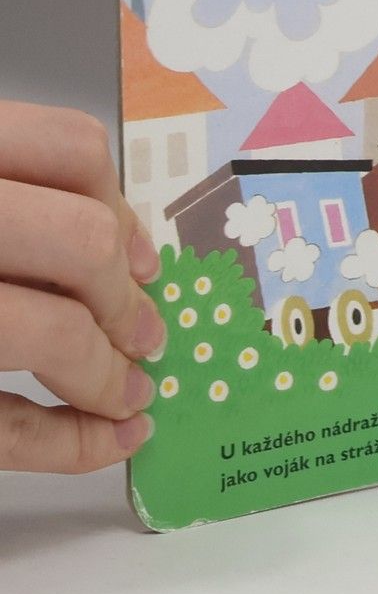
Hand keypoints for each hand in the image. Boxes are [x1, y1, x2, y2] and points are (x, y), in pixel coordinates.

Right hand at [1, 101, 166, 471]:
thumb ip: (19, 197)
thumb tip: (126, 253)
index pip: (69, 148)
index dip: (120, 206)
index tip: (143, 258)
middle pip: (79, 241)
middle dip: (125, 298)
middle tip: (147, 333)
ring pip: (48, 332)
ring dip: (106, 374)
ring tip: (130, 391)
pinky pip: (2, 427)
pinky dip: (68, 445)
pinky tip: (109, 441)